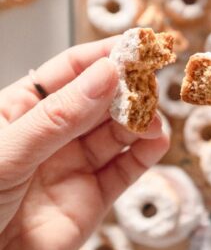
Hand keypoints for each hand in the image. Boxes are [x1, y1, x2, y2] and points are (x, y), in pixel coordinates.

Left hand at [0, 38, 168, 249]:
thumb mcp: (7, 153)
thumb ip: (59, 116)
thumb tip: (105, 75)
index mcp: (21, 111)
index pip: (68, 72)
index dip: (102, 57)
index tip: (134, 47)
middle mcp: (52, 135)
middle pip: (99, 99)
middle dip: (127, 88)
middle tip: (151, 81)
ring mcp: (73, 167)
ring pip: (116, 133)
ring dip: (139, 121)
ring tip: (153, 117)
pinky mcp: (93, 201)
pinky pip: (125, 171)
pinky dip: (145, 155)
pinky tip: (157, 141)